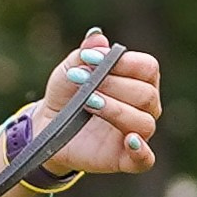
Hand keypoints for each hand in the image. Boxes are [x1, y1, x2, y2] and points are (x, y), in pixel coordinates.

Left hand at [37, 29, 161, 178]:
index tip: (94, 61)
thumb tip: (96, 36)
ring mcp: (137, 133)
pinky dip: (141, 151)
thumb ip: (85, 53)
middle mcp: (144, 107)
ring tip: (88, 103)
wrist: (48, 125)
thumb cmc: (67, 93)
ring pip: (144, 122)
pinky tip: (129, 140)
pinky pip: (145, 160)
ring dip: (116, 110)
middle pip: (146, 94)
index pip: (148, 68)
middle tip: (83, 85)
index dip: (125, 63)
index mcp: (138, 81)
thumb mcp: (70, 69)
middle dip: (113, 86)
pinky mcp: (125, 158)